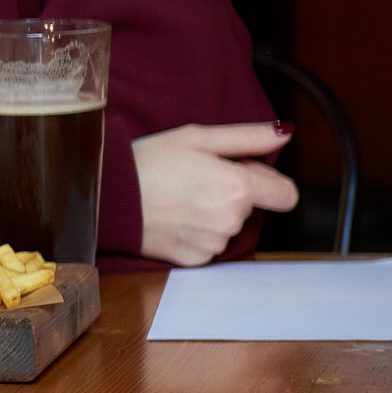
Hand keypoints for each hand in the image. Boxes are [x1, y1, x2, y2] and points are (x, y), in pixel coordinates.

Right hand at [132, 121, 298, 265]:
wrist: (104, 196)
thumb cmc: (147, 161)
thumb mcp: (196, 137)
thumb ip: (247, 137)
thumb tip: (284, 132)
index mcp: (238, 188)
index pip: (287, 195)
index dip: (266, 181)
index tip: (240, 172)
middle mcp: (231, 221)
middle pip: (252, 208)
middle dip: (233, 194)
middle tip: (195, 179)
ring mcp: (213, 244)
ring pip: (229, 227)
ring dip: (214, 215)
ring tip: (179, 198)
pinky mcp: (194, 260)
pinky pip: (210, 246)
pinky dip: (197, 233)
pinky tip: (173, 218)